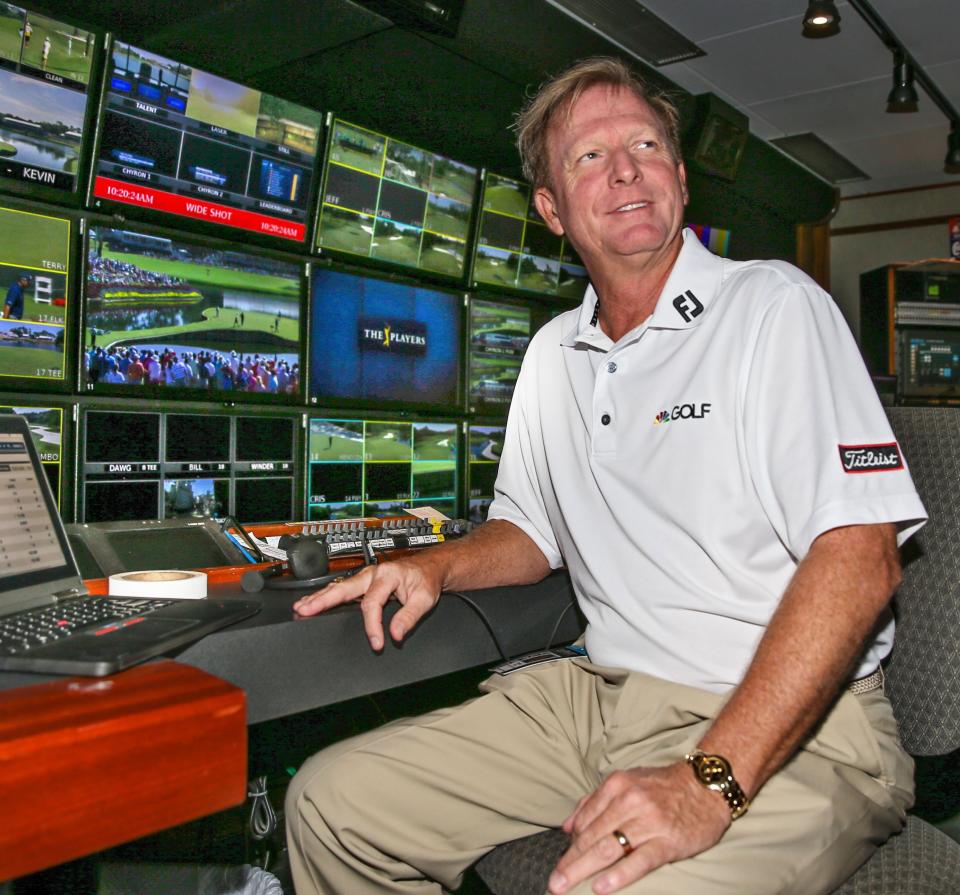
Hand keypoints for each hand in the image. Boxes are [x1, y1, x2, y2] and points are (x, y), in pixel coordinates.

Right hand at [292, 559, 441, 650]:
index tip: (377, 642)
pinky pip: (342, 588)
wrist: (429, 568)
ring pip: (339, 587)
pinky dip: (327, 596)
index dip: (373, 626)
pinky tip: (314, 603)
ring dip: (319, 598)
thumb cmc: (425, 580)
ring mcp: (366, 577)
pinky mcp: (364, 583)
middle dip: (323, 600)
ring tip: (301, 607)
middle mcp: (373, 573)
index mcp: (387, 575)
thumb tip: (395, 633)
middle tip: (305, 611)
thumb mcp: (425, 599)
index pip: (373, 603)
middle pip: (343, 588)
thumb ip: (409, 617)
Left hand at [548, 762, 730, 893]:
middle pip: (591, 837)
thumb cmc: (662, 787)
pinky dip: (618, 876)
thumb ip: (594, 801)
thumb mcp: (626, 782)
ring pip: (608, 849)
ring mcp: (648, 822)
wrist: (705, 787)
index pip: (585, 820)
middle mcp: (629, 801)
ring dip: (582, 870)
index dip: (570, 846)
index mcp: (616, 785)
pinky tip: (602, 888)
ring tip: (565, 886)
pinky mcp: (667, 842)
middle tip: (553, 883)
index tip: (559, 864)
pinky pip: (639, 861)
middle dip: (569, 862)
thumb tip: (567, 826)